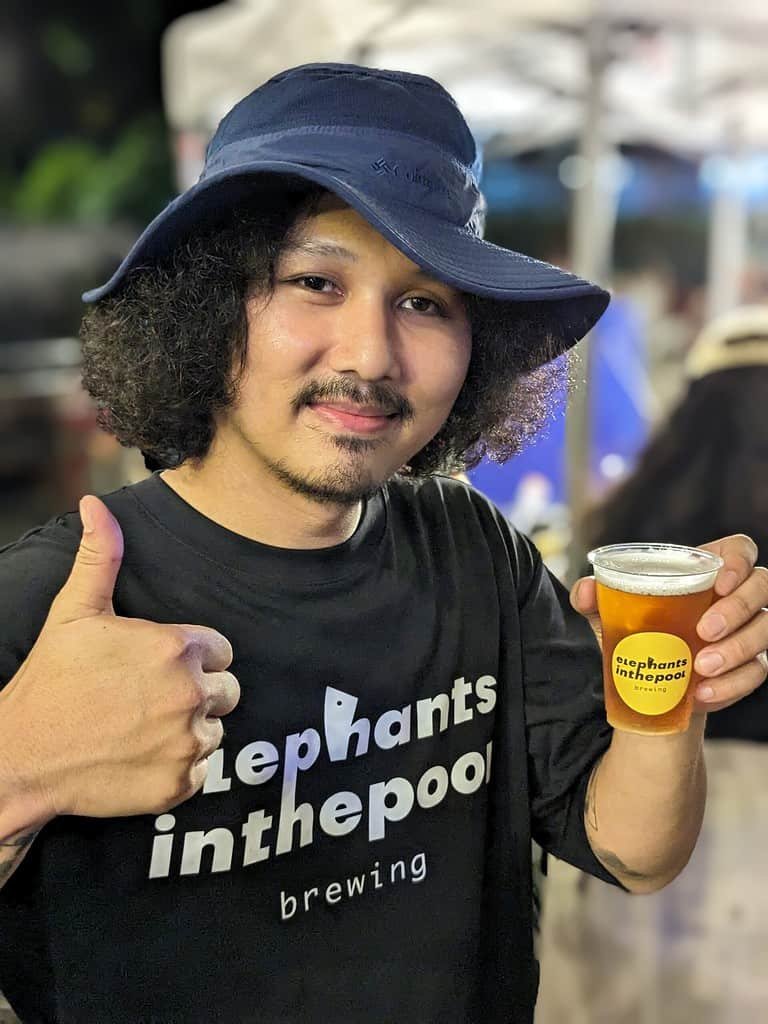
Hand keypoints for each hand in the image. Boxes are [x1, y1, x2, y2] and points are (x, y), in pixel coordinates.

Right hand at [0, 495, 239, 821]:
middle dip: (197, 691)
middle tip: (149, 698)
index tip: (157, 667)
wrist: (23, 757)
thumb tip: (95, 504)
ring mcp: (188, 743)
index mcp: (178, 649)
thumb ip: (100, 556)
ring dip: (189, 728)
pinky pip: (200, 770)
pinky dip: (178, 766)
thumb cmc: (51, 680)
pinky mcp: (180, 785)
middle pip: (226, 690)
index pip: (220, 651)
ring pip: (215, 730)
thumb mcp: (74, 612)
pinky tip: (141, 756)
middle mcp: (192, 695)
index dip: (192, 657)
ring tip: (142, 726)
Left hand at [571, 534, 767, 713]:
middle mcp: (738, 595)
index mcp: (707, 570)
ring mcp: (750, 630)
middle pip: (763, 586)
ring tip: (701, 667)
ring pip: (765, 628)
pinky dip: (731, 684)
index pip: (740, 550)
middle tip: (703, 632)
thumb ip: (596, 598)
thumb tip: (585, 591)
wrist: (652, 686)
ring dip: (737, 648)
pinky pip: (756, 671)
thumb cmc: (639, 631)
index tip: (718, 583)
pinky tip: (702, 693)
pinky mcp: (751, 666)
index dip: (739, 561)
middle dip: (737, 608)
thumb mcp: (613, 613)